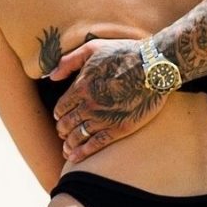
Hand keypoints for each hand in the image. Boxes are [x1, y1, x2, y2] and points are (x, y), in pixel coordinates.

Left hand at [50, 38, 165, 162]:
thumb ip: (69, 61)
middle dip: (62, 131)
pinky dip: (82, 153)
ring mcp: (104, 119)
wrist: (155, 67)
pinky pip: (95, 145)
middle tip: (63, 134)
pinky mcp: (119, 128)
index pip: (61, 107)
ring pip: (78, 136)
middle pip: (67, 124)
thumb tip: (51, 76)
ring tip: (67, 149)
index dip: (59, 115)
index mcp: (81, 87)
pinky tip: (75, 158)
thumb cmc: (126, 53)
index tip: (60, 118)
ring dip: (69, 144)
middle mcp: (89, 105)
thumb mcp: (93, 48)